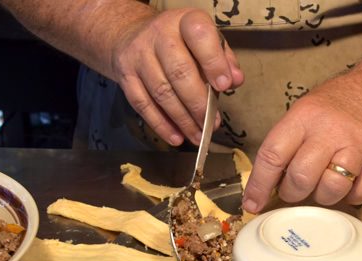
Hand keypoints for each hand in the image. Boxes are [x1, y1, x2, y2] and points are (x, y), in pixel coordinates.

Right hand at [110, 9, 243, 145]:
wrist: (130, 34)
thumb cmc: (179, 42)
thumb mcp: (204, 40)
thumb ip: (223, 59)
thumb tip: (236, 80)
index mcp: (184, 22)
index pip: (199, 36)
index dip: (213, 62)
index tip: (224, 86)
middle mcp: (159, 35)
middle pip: (179, 72)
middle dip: (199, 103)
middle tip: (213, 124)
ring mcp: (139, 55)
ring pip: (162, 92)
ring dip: (183, 120)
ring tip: (199, 136)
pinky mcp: (126, 76)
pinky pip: (143, 105)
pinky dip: (161, 125)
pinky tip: (176, 137)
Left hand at [242, 73, 361, 212]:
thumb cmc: (336, 105)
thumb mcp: (304, 111)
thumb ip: (286, 144)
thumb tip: (266, 184)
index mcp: (304, 117)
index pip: (273, 155)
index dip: (259, 185)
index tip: (252, 203)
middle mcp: (330, 130)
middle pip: (301, 177)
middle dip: (293, 193)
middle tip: (295, 190)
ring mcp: (358, 145)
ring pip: (332, 188)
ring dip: (323, 196)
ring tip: (323, 186)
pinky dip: (353, 196)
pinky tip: (349, 185)